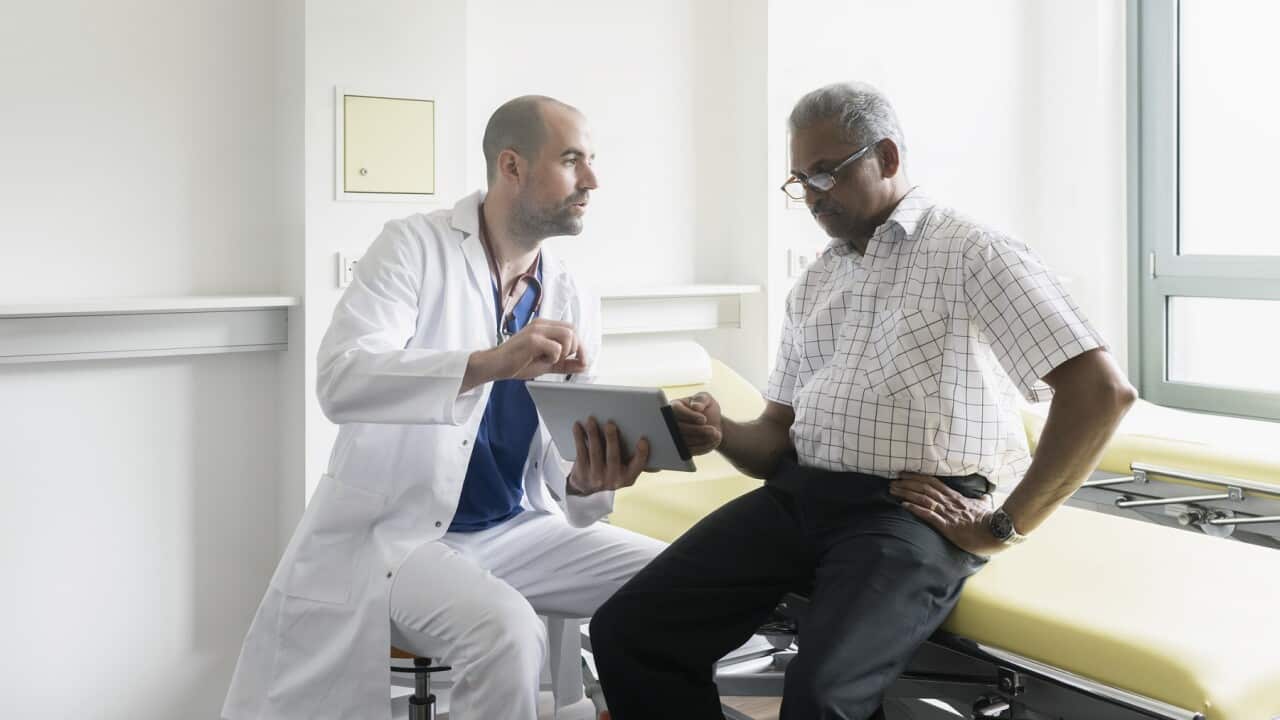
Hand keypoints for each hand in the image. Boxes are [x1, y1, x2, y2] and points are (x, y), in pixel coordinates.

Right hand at [493, 319, 588, 379]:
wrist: (495, 366)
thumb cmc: (518, 363)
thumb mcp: (547, 363)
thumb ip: (566, 363)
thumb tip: (585, 364)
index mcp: (545, 326)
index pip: (572, 328)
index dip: (581, 345)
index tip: (582, 360)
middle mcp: (542, 324)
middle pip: (573, 330)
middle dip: (575, 349)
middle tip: (564, 361)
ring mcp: (536, 330)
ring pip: (568, 335)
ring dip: (565, 352)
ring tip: (551, 359)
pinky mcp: (532, 339)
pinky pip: (556, 347)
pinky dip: (554, 358)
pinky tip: (542, 360)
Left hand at [568, 417, 650, 494]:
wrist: (587, 488)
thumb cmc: (611, 472)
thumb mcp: (625, 472)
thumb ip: (635, 461)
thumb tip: (654, 453)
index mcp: (628, 477)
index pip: (638, 465)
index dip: (641, 453)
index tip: (643, 440)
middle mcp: (613, 480)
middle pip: (613, 456)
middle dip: (611, 439)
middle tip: (610, 423)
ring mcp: (596, 477)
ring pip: (595, 452)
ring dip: (593, 434)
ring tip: (591, 420)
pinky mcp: (582, 473)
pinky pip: (581, 452)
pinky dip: (579, 437)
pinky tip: (578, 427)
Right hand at [668, 392, 722, 454]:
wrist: (710, 422)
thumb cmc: (705, 407)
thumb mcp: (706, 399)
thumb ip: (701, 399)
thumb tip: (696, 406)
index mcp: (674, 407)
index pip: (676, 410)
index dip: (689, 416)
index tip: (703, 419)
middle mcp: (671, 422)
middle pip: (679, 428)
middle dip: (697, 430)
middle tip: (713, 430)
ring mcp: (675, 436)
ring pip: (685, 441)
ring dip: (702, 440)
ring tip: (716, 435)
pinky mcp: (682, 448)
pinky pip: (690, 451)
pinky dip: (704, 447)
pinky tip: (715, 441)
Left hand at [889, 473, 1003, 558]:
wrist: (998, 532)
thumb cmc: (991, 521)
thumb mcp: (985, 507)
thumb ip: (981, 501)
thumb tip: (984, 497)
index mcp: (956, 498)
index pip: (933, 483)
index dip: (917, 477)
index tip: (904, 473)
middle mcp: (950, 502)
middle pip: (925, 488)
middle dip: (907, 483)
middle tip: (892, 480)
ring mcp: (948, 513)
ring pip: (924, 499)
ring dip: (906, 493)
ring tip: (893, 490)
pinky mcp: (947, 526)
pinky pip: (929, 515)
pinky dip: (915, 509)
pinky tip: (904, 505)